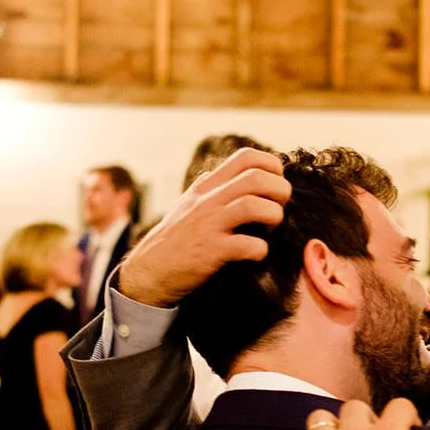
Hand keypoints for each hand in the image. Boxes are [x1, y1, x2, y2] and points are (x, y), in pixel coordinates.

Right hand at [116, 148, 287, 307]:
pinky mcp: (210, 251)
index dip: (271, 166)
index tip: (276, 185)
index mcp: (207, 186)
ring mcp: (209, 224)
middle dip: (280, 192)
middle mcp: (208, 199)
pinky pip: (248, 245)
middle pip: (256, 178)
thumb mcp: (185, 203)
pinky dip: (261, 250)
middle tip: (279, 209)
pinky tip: (257, 254)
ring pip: (254, 206)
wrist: (149, 272)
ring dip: (273, 217)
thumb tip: (216, 171)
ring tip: (270, 230)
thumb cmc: (173, 239)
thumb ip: (204, 187)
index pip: (246, 157)